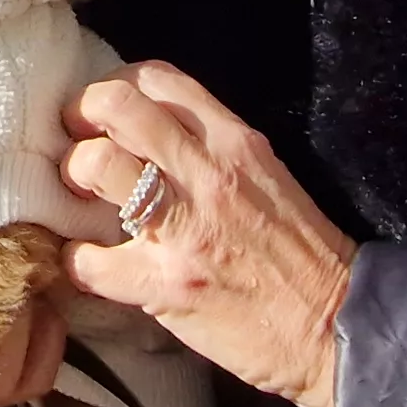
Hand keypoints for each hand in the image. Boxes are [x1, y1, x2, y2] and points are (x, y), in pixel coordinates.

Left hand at [61, 62, 356, 406]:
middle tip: (77, 143)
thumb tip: (151, 138)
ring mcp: (183, 227)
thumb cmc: (301, 255)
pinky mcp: (164, 285)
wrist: (333, 327)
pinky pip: (89, 259)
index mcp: (235, 142)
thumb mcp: (266, 177)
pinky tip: (89, 263)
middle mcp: (207, 173)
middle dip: (80, 115)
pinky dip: (76, 260)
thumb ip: (212, 152)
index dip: (116, 86)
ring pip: (97, 164)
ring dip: (73, 177)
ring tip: (79, 199)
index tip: (106, 114)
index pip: (158, 78)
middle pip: (116, 104)